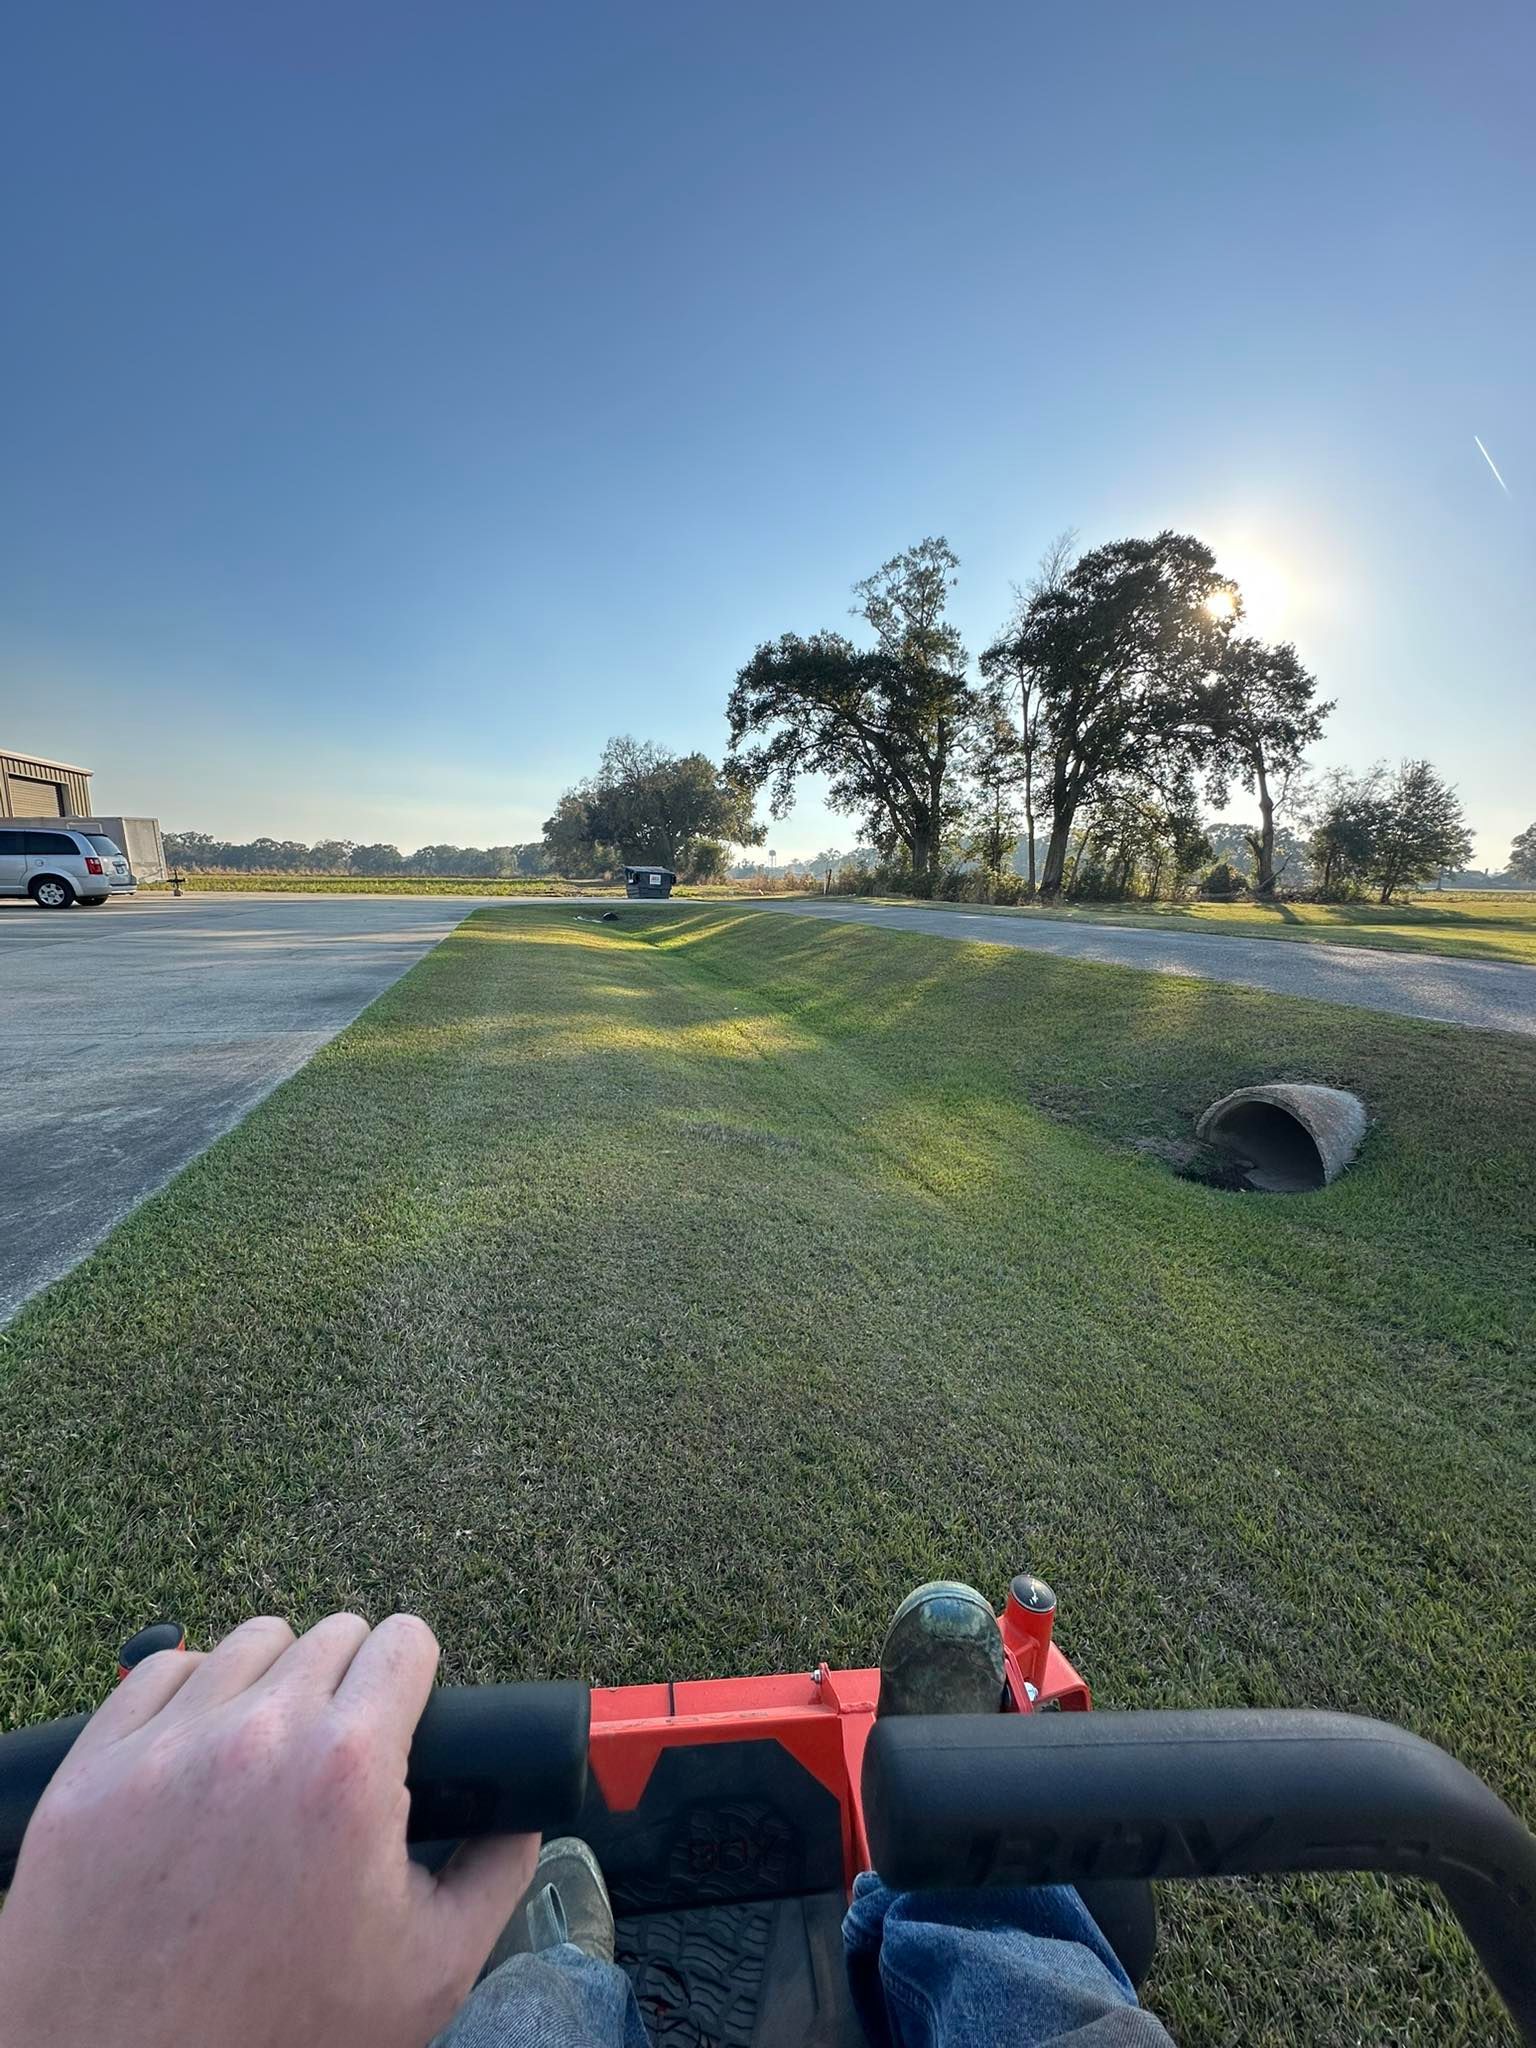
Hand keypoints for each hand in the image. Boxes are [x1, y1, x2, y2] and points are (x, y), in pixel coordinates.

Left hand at [0, 1613, 538, 2047]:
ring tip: (272, 1753)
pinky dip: (191, 1699)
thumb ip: (496, 1873)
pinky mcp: (93, 1768)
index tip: (405, 1714)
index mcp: (348, 1769)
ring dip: (273, 1682)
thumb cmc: (281, 2033)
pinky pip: (160, 1675)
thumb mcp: (430, 1971)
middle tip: (342, 1754)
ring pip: (248, 1644)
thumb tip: (522, 1815)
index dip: (415, 1676)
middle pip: (331, 1634)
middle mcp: (257, 1736)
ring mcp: (164, 1748)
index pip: (404, 1640)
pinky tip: (201, 1756)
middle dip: (350, 1683)